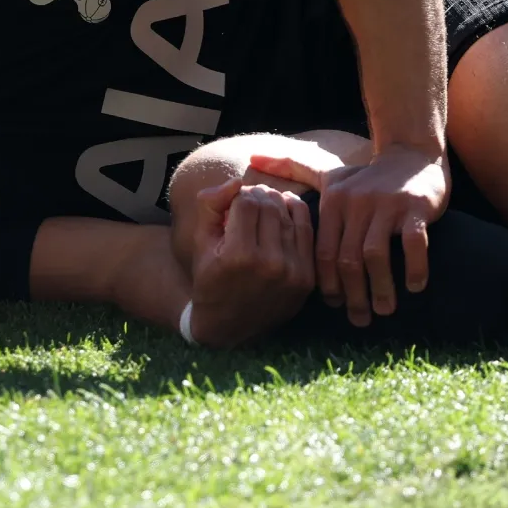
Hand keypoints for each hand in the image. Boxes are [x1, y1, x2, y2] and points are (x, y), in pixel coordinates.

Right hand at [186, 180, 315, 347]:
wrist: (228, 326)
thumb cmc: (210, 280)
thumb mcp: (200, 243)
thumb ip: (211, 206)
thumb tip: (236, 181)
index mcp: (239, 256)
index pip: (246, 201)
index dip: (237, 195)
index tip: (231, 203)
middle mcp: (270, 264)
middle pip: (269, 205)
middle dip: (256, 196)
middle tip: (247, 201)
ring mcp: (292, 272)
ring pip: (289, 214)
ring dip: (275, 203)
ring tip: (262, 206)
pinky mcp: (307, 278)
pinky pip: (306, 230)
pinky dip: (295, 214)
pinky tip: (282, 211)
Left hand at [250, 144, 448, 326]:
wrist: (412, 154)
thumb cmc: (367, 177)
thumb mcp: (330, 174)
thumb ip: (292, 168)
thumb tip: (253, 156)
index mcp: (333, 201)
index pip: (323, 252)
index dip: (328, 283)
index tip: (336, 305)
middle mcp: (356, 202)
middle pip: (347, 258)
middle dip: (353, 295)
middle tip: (360, 319)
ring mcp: (387, 204)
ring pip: (375, 254)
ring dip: (380, 288)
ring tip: (385, 310)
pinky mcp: (415, 206)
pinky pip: (413, 243)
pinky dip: (413, 268)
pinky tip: (414, 287)